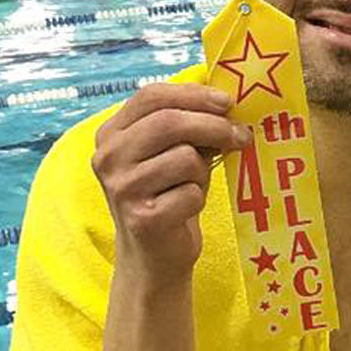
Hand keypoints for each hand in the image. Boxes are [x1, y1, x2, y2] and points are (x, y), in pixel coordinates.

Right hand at [92, 83, 250, 287]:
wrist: (154, 254)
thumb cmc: (170, 193)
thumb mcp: (173, 151)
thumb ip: (189, 125)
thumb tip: (228, 105)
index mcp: (111, 133)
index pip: (151, 96)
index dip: (193, 95)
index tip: (227, 102)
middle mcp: (108, 157)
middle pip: (171, 123)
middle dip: (215, 126)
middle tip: (242, 135)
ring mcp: (122, 188)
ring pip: (185, 158)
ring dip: (203, 171)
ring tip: (194, 184)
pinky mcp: (142, 218)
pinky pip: (192, 193)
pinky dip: (199, 200)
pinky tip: (185, 210)